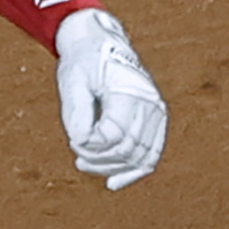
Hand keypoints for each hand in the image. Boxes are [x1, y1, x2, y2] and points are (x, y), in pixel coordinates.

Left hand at [56, 9, 165, 189]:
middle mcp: (150, 103)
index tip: (74, 142)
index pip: (113, 134)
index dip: (91, 146)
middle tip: (77, 158)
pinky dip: (135, 171)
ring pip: (141, 156)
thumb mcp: (71, 83)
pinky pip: (152, 154)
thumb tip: (81, 143)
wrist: (100, 45)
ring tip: (85, 165)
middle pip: (128, 148)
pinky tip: (115, 183)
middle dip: (99, 159)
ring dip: (112, 168)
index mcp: (129, 91)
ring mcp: (157, 112)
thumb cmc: (82, 64)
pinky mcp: (156, 120)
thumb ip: (76, 113)